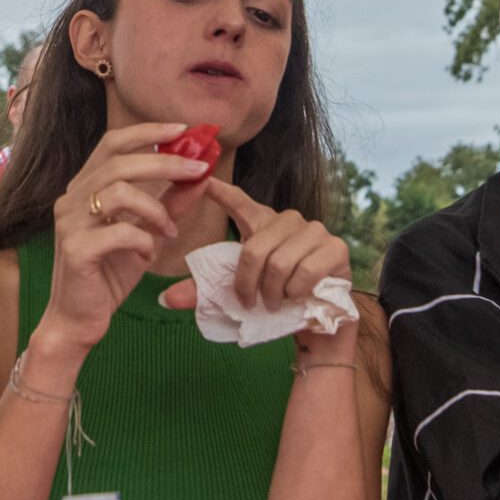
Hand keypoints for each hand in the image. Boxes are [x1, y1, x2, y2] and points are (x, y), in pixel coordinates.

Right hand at [41, 123, 215, 357]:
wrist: (78, 320)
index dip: (147, 132)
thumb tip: (199, 177)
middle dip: (165, 162)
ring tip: (168, 232)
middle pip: (120, 161)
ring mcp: (70, 222)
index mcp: (84, 189)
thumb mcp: (146, 236)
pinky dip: (143, 239)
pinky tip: (148, 254)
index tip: (183, 130)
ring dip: (155, 209)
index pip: (113, 144)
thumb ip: (169, 206)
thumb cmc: (108, 276)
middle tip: (198, 169)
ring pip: (119, 191)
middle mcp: (71, 199)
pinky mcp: (75, 249)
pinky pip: (119, 231)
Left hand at [159, 178, 351, 313]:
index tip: (202, 178)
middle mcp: (288, 220)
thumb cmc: (275, 298)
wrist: (317, 320)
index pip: (237, 200)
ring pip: (278, 263)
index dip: (219, 189)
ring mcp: (314, 231)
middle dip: (248, 284)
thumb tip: (165, 299)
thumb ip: (203, 292)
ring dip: (273, 293)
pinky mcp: (335, 247)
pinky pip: (304, 272)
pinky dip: (296, 292)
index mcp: (261, 223)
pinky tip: (299, 296)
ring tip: (275, 302)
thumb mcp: (236, 292)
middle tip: (252, 302)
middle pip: (254, 249)